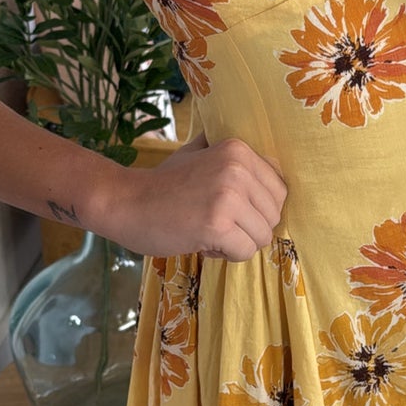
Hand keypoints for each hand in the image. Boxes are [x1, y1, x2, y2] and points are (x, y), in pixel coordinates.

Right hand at [99, 133, 288, 261]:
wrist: (126, 202)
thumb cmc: (163, 182)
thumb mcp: (198, 151)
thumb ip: (230, 152)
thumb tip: (268, 159)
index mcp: (239, 150)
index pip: (279, 189)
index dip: (258, 207)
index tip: (231, 209)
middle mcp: (238, 168)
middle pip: (274, 215)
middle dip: (250, 227)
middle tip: (217, 223)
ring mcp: (229, 197)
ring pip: (263, 236)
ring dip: (238, 243)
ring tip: (209, 232)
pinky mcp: (217, 225)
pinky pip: (245, 252)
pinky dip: (226, 255)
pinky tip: (202, 243)